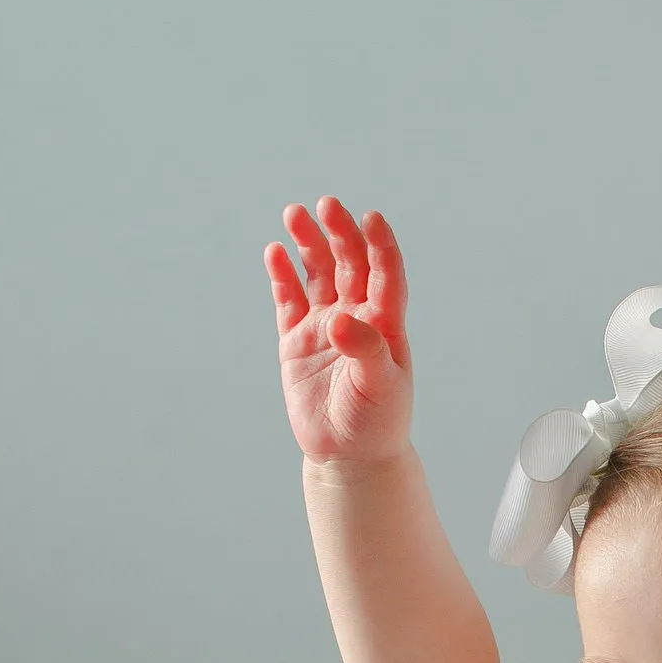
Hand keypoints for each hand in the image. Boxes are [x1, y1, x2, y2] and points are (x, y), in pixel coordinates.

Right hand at [264, 196, 411, 469]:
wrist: (349, 457)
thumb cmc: (376, 423)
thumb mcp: (380, 387)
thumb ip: (364, 350)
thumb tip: (338, 320)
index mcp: (385, 324)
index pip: (386, 273)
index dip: (380, 244)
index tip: (371, 218)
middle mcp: (356, 317)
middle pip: (349, 263)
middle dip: (339, 233)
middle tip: (326, 205)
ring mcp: (324, 326)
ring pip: (317, 274)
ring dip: (309, 243)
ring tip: (295, 214)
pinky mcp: (296, 342)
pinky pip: (288, 300)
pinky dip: (282, 276)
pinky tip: (275, 252)